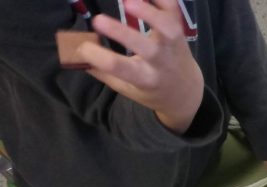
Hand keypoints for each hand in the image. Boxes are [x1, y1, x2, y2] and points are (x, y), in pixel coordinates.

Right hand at [79, 0, 203, 133]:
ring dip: (149, 12)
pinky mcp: (180, 32)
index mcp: (145, 79)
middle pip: (146, 48)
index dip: (97, 56)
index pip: (120, 68)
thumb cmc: (151, 89)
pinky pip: (174, 11)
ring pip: (167, 28)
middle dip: (121, 33)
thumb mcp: (127, 89)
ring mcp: (173, 46)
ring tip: (128, 1)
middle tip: (97, 20)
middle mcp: (161, 62)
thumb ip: (102, 73)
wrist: (186, 92)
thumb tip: (73, 54)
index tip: (82, 47)